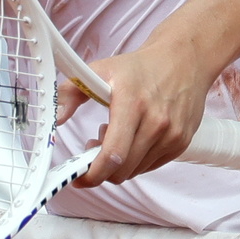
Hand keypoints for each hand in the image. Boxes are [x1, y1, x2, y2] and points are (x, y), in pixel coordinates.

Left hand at [65, 42, 214, 187]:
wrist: (182, 62)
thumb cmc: (139, 68)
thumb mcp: (99, 70)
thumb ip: (71, 92)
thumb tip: (56, 117)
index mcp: (132, 104)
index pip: (114, 153)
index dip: (93, 172)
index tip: (78, 176)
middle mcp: (156, 122)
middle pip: (123, 169)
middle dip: (100, 168)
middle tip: (91, 147)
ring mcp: (172, 135)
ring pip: (135, 170)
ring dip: (117, 163)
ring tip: (112, 136)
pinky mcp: (181, 143)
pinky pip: (150, 166)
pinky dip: (135, 161)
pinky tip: (130, 139)